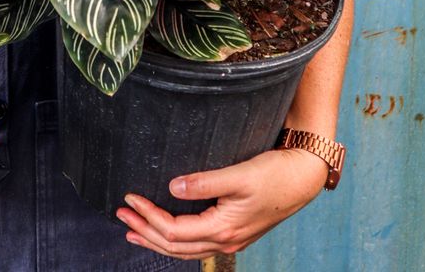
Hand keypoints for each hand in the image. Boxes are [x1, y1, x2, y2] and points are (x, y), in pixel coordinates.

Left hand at [116, 147, 328, 259]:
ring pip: (185, 249)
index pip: (173, 231)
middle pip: (175, 246)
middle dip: (145, 230)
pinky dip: (176, 240)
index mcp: (223, 229)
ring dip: (157, 239)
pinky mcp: (234, 231)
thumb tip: (172, 186)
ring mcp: (231, 239)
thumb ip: (204, 182)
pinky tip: (167, 231)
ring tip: (134, 229)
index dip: (148, 216)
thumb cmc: (274, 174)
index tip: (129, 198)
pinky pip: (197, 244)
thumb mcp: (238, 175)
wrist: (303, 178)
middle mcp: (225, 241)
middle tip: (121, 215)